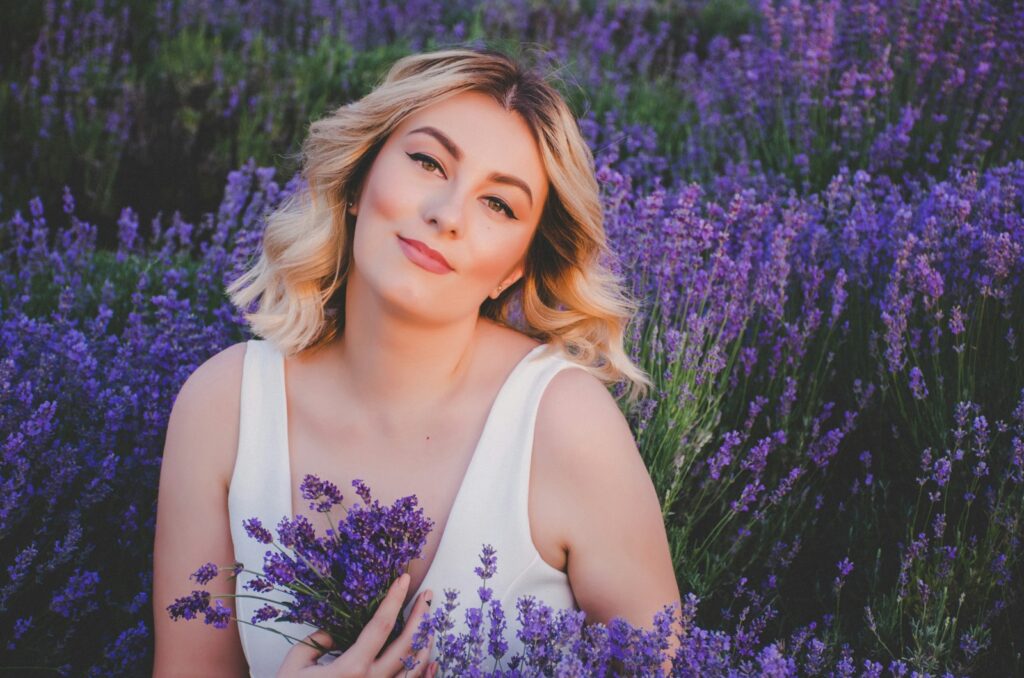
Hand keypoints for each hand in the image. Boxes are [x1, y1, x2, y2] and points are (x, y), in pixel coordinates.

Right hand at [275, 573, 437, 677]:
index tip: (403, 579)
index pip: (380, 626)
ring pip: (415, 668)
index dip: (394, 600)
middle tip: (428, 595)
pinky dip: (426, 673)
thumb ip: (319, 640)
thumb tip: (338, 629)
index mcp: (350, 668)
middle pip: (407, 645)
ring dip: (426, 642)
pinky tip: (432, 659)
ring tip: (429, 622)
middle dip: (421, 616)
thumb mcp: (297, 662)